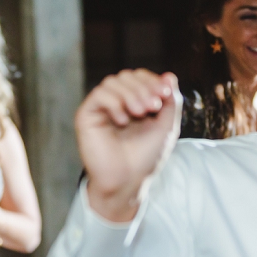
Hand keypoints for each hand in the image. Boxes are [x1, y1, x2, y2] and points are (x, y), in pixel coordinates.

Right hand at [75, 69, 181, 221]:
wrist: (126, 181)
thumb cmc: (144, 158)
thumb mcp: (166, 127)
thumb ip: (171, 101)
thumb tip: (169, 76)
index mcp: (133, 103)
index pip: (140, 77)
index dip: (152, 81)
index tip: (164, 96)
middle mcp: (115, 103)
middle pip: (127, 75)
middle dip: (143, 87)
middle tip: (153, 107)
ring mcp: (100, 108)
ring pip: (112, 82)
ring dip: (131, 94)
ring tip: (140, 113)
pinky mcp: (86, 115)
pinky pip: (99, 95)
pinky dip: (114, 103)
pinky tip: (123, 121)